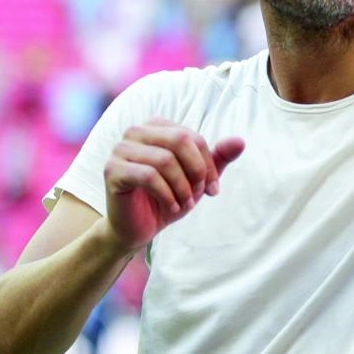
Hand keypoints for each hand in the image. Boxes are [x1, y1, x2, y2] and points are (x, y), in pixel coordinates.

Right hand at [102, 118, 244, 252]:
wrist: (137, 228)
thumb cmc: (167, 198)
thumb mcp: (197, 179)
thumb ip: (217, 158)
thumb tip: (241, 141)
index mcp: (156, 126)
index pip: (192, 137)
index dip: (207, 164)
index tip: (212, 189)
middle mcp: (136, 131)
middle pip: (180, 140)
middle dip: (197, 171)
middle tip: (199, 196)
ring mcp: (120, 149)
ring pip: (165, 159)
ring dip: (182, 187)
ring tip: (186, 204)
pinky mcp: (112, 170)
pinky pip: (148, 176)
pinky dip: (167, 195)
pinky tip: (172, 207)